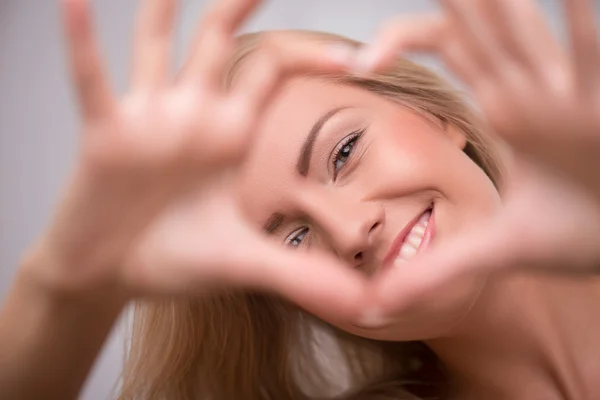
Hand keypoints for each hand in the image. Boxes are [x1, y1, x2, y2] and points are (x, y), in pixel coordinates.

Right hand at [25, 0, 364, 321]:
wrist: (115, 276)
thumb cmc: (177, 259)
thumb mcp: (246, 261)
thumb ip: (302, 273)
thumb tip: (363, 305)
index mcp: (231, 131)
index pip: (273, 69)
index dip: (313, 54)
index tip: (356, 54)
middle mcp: (193, 113)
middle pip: (221, 37)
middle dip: (242, 0)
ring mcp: (148, 118)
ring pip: (156, 42)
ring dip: (164, 5)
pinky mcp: (105, 134)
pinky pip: (92, 80)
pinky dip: (81, 42)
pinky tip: (71, 1)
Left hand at [351, 0, 599, 319]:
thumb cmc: (577, 233)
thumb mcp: (496, 248)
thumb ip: (438, 267)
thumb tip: (374, 306)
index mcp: (504, 104)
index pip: (446, 43)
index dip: (401, 37)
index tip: (357, 60)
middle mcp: (533, 84)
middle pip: (484, 12)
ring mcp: (573, 87)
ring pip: (531, 16)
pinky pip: (591, 43)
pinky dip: (582, 14)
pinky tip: (577, 0)